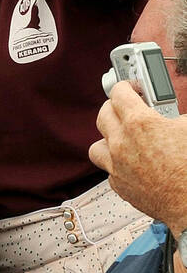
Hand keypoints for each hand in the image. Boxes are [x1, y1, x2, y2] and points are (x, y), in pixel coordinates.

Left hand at [90, 81, 186, 233]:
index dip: (126, 86)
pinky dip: (118, 165)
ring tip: (124, 138)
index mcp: (140, 124)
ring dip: (108, 139)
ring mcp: (117, 166)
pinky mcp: (119, 185)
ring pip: (96, 145)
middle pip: (103, 115)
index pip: (119, 94)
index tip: (132, 88)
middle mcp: (122, 144)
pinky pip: (109, 170)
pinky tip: (133, 164)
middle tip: (128, 109)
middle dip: (114, 108)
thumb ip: (175, 118)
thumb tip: (172, 118)